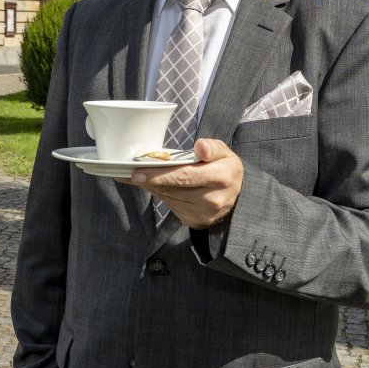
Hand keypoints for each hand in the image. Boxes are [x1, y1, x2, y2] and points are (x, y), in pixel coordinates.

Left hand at [119, 138, 242, 228]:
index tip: (138, 171)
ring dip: (152, 186)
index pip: (185, 176)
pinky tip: (152, 184)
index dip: (159, 174)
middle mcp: (213, 199)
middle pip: (173, 188)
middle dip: (150, 180)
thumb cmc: (225, 169)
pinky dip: (160, 193)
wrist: (236, 197)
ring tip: (138, 175)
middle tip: (131, 173)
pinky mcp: (194, 221)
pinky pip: (171, 205)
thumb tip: (200, 146)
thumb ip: (213, 147)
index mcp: (222, 177)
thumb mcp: (225, 153)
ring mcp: (203, 213)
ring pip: (169, 197)